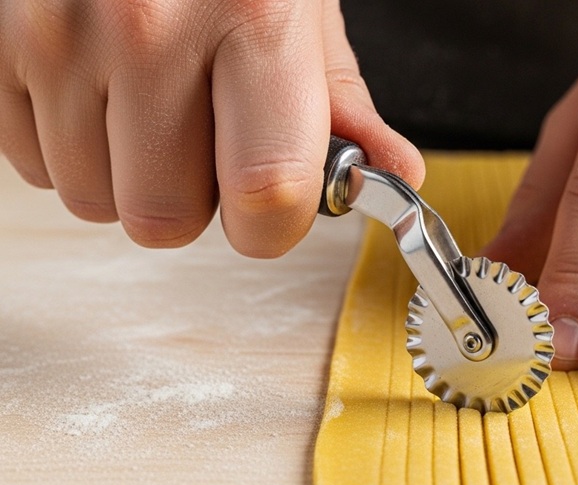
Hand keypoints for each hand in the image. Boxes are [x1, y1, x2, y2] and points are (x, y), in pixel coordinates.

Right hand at [0, 0, 422, 256]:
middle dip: (191, 200)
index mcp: (255, 17)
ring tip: (146, 102)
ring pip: (92, 200)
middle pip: (165, 218)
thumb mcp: (301, 7)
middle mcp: (151, 26)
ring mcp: (61, 33)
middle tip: (202, 138)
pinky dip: (69, 146)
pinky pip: (31, 165)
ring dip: (126, 174)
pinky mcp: (0, 42)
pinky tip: (98, 90)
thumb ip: (340, 102)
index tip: (274, 211)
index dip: (274, 227)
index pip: (268, 192)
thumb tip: (394, 174)